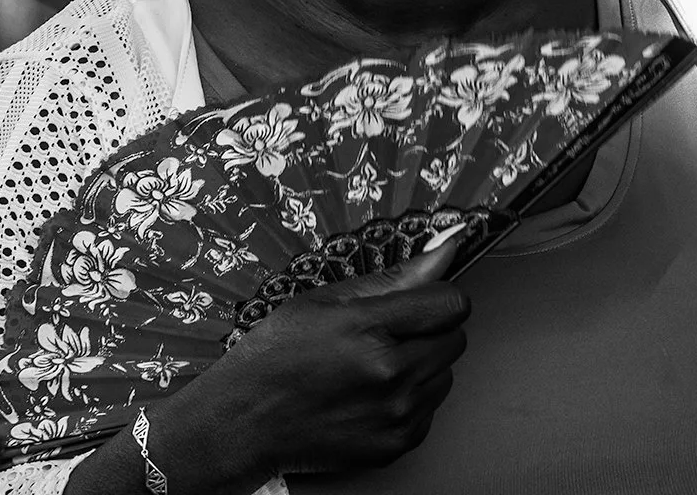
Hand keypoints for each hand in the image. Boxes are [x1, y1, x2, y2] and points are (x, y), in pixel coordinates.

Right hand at [156, 244, 470, 483]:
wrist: (242, 424)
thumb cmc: (275, 356)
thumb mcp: (324, 301)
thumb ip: (393, 278)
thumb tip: (446, 250)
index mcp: (369, 329)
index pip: (452, 304)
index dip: (438, 297)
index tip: (421, 301)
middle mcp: (389, 374)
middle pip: (455, 339)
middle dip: (430, 331)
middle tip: (388, 336)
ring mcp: (393, 414)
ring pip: (446, 375)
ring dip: (423, 367)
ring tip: (377, 367)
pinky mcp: (393, 445)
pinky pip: (430, 410)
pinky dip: (411, 401)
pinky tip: (374, 395)